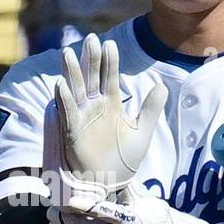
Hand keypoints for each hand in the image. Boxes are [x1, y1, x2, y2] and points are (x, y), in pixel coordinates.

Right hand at [53, 33, 166, 199]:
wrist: (109, 184)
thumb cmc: (123, 160)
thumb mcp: (142, 133)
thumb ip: (151, 109)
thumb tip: (162, 86)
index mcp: (111, 104)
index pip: (110, 77)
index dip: (109, 62)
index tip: (109, 44)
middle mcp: (94, 107)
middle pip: (91, 78)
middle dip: (90, 59)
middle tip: (90, 39)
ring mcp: (82, 118)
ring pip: (76, 90)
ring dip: (72, 73)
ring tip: (68, 53)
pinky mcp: (72, 132)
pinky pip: (67, 113)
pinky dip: (64, 100)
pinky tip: (60, 85)